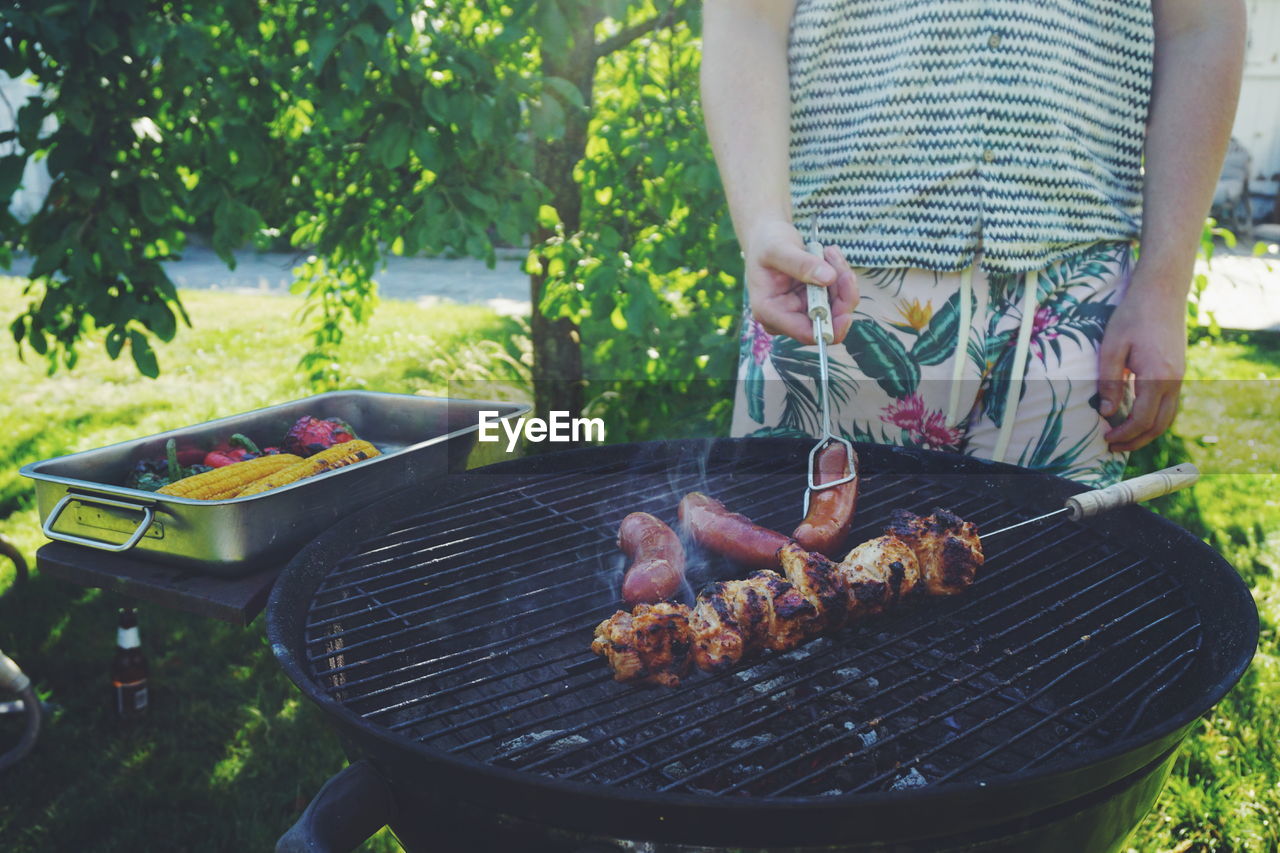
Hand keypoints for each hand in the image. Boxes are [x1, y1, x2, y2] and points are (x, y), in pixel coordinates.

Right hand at [743, 219, 858, 344]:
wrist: (766, 237)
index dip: (831, 326)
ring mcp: (801, 311)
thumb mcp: (778, 249)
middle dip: (841, 294)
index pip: (806, 333)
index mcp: (769, 312)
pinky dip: (840, 277)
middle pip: (827, 322)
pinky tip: (830, 257)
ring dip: (842, 280)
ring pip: (837, 309)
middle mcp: (785, 318)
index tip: (848, 307)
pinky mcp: (813, 302)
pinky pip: (838, 297)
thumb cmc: (766, 243)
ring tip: (830, 253)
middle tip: (838, 263)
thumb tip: (828, 278)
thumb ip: (801, 264)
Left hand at [1096, 273, 1187, 452]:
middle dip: (1137, 440)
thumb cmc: (1132, 316)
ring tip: (1125, 438)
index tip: (1106, 439)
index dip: (1124, 434)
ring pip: (1168, 416)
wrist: (1161, 292)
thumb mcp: (1112, 347)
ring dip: (1148, 431)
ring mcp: (1180, 376)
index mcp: (1157, 377)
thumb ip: (1109, 381)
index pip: (1142, 419)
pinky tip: (1137, 416)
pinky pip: (1170, 403)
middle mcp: (1174, 381)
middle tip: (1113, 446)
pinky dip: (1155, 417)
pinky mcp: (1179, 371)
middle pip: (1160, 425)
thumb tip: (1106, 412)